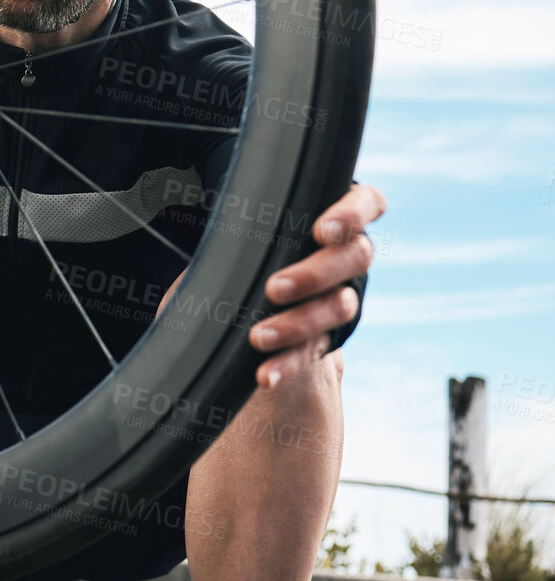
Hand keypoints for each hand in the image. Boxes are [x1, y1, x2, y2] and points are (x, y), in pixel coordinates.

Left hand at [248, 183, 384, 387]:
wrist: (244, 275)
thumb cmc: (245, 234)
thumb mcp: (247, 223)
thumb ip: (246, 221)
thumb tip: (213, 231)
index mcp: (337, 215)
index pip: (367, 204)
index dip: (351, 216)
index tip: (321, 232)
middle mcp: (348, 254)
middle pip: (355, 259)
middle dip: (315, 275)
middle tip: (274, 288)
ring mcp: (342, 294)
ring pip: (341, 307)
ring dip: (299, 323)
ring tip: (258, 337)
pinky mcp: (326, 333)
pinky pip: (315, 349)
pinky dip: (289, 363)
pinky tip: (265, 376)